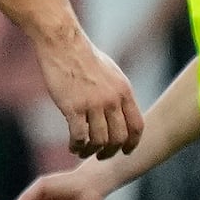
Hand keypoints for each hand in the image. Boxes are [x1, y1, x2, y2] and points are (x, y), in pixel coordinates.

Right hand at [39, 33, 142, 157]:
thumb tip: (119, 109)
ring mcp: (93, 104)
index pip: (136, 126)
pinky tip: (72, 145)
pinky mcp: (72, 107)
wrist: (63, 43)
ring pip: (99, 140)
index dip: (132, 143)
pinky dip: (77, 145)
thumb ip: (117, 92)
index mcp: (124, 92)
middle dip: (110, 151)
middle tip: (101, 155)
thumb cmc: (84, 55)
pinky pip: (79, 136)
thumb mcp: (111, 72)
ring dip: (91, 151)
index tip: (125, 151)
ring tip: (82, 151)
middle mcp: (112, 100)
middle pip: (118, 138)